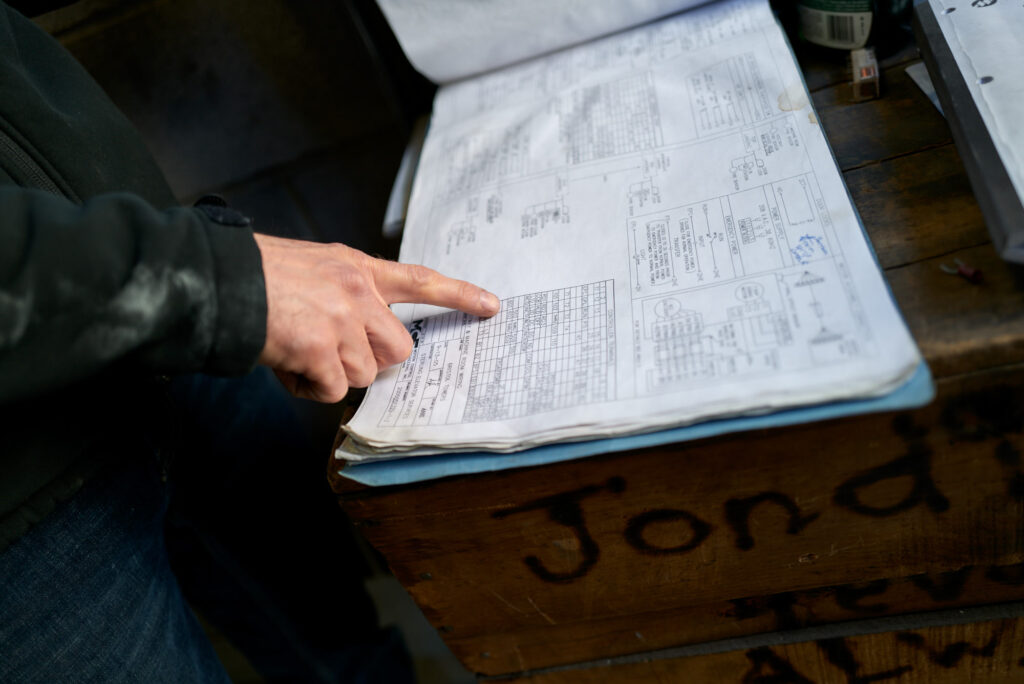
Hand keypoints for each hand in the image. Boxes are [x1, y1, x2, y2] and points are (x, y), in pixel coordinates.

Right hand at [253, 234, 499, 401]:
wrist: (217, 280)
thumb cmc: (258, 276)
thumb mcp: (314, 266)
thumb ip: (346, 293)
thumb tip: (361, 338)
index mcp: (357, 267)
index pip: (420, 280)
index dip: (459, 295)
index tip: (491, 306)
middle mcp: (356, 291)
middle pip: (398, 349)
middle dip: (371, 360)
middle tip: (334, 352)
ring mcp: (340, 319)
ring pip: (363, 373)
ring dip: (331, 374)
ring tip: (297, 351)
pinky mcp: (319, 348)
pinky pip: (330, 389)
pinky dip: (306, 386)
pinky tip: (285, 363)